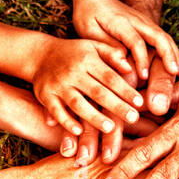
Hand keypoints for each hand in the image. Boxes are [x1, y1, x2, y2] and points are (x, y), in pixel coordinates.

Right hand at [32, 37, 143, 155]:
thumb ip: (112, 54)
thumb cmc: (73, 52)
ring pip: (78, 104)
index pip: (110, 77)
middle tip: (134, 118)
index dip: (125, 90)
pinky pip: (56, 111)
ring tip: (110, 128)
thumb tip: (131, 69)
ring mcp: (58, 85)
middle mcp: (73, 72)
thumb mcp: (93, 46)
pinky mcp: (45, 96)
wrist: (39, 54)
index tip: (140, 103)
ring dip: (94, 117)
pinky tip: (79, 132)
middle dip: (116, 106)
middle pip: (97, 92)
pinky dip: (67, 122)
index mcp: (87, 59)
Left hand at [73, 0, 178, 86]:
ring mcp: (145, 22)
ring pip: (164, 37)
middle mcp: (137, 20)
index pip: (135, 41)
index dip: (141, 60)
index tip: (144, 77)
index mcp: (120, 22)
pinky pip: (163, 38)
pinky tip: (176, 66)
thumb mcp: (88, 31)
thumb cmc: (88, 15)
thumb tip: (125, 66)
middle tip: (175, 73)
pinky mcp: (147, 26)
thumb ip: (107, 47)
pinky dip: (172, 51)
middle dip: (168, 54)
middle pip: (158, 36)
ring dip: (174, 54)